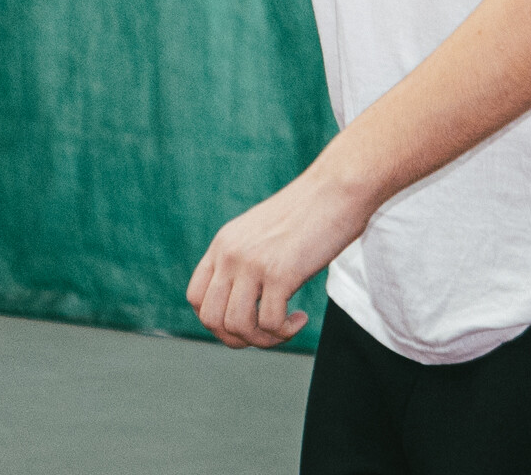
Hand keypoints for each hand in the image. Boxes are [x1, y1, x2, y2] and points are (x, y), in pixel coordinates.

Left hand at [185, 167, 373, 349]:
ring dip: (262, 339)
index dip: (215, 320)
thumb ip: (245, 259)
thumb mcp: (261, 233)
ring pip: (237, 326)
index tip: (245, 320)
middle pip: (210, 319)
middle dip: (236, 339)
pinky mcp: (280, 273)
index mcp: (222, 243)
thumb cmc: (307, 213)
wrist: (335, 189)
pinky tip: (301, 319)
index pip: (195, 297)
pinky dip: (285, 332)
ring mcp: (252, 263)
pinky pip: (270, 324)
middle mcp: (230, 254)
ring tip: (284, 329)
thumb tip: (244, 300)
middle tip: (265, 333)